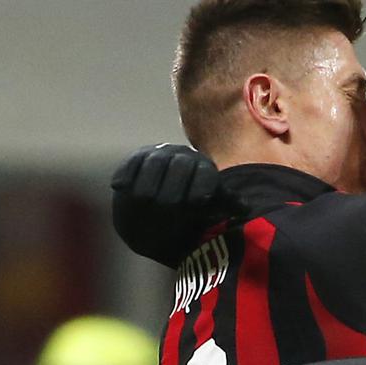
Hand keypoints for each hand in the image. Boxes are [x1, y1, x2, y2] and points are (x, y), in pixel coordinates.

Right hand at [112, 143, 241, 211]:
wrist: (162, 203)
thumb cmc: (191, 207)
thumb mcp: (209, 208)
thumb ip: (225, 205)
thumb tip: (246, 207)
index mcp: (203, 169)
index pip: (204, 172)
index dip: (201, 185)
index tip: (199, 201)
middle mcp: (182, 157)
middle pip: (178, 165)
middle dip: (173, 185)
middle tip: (168, 204)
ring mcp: (158, 156)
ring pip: (153, 164)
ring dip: (148, 181)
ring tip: (144, 199)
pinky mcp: (137, 160)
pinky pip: (131, 164)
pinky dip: (125, 175)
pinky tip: (119, 186)